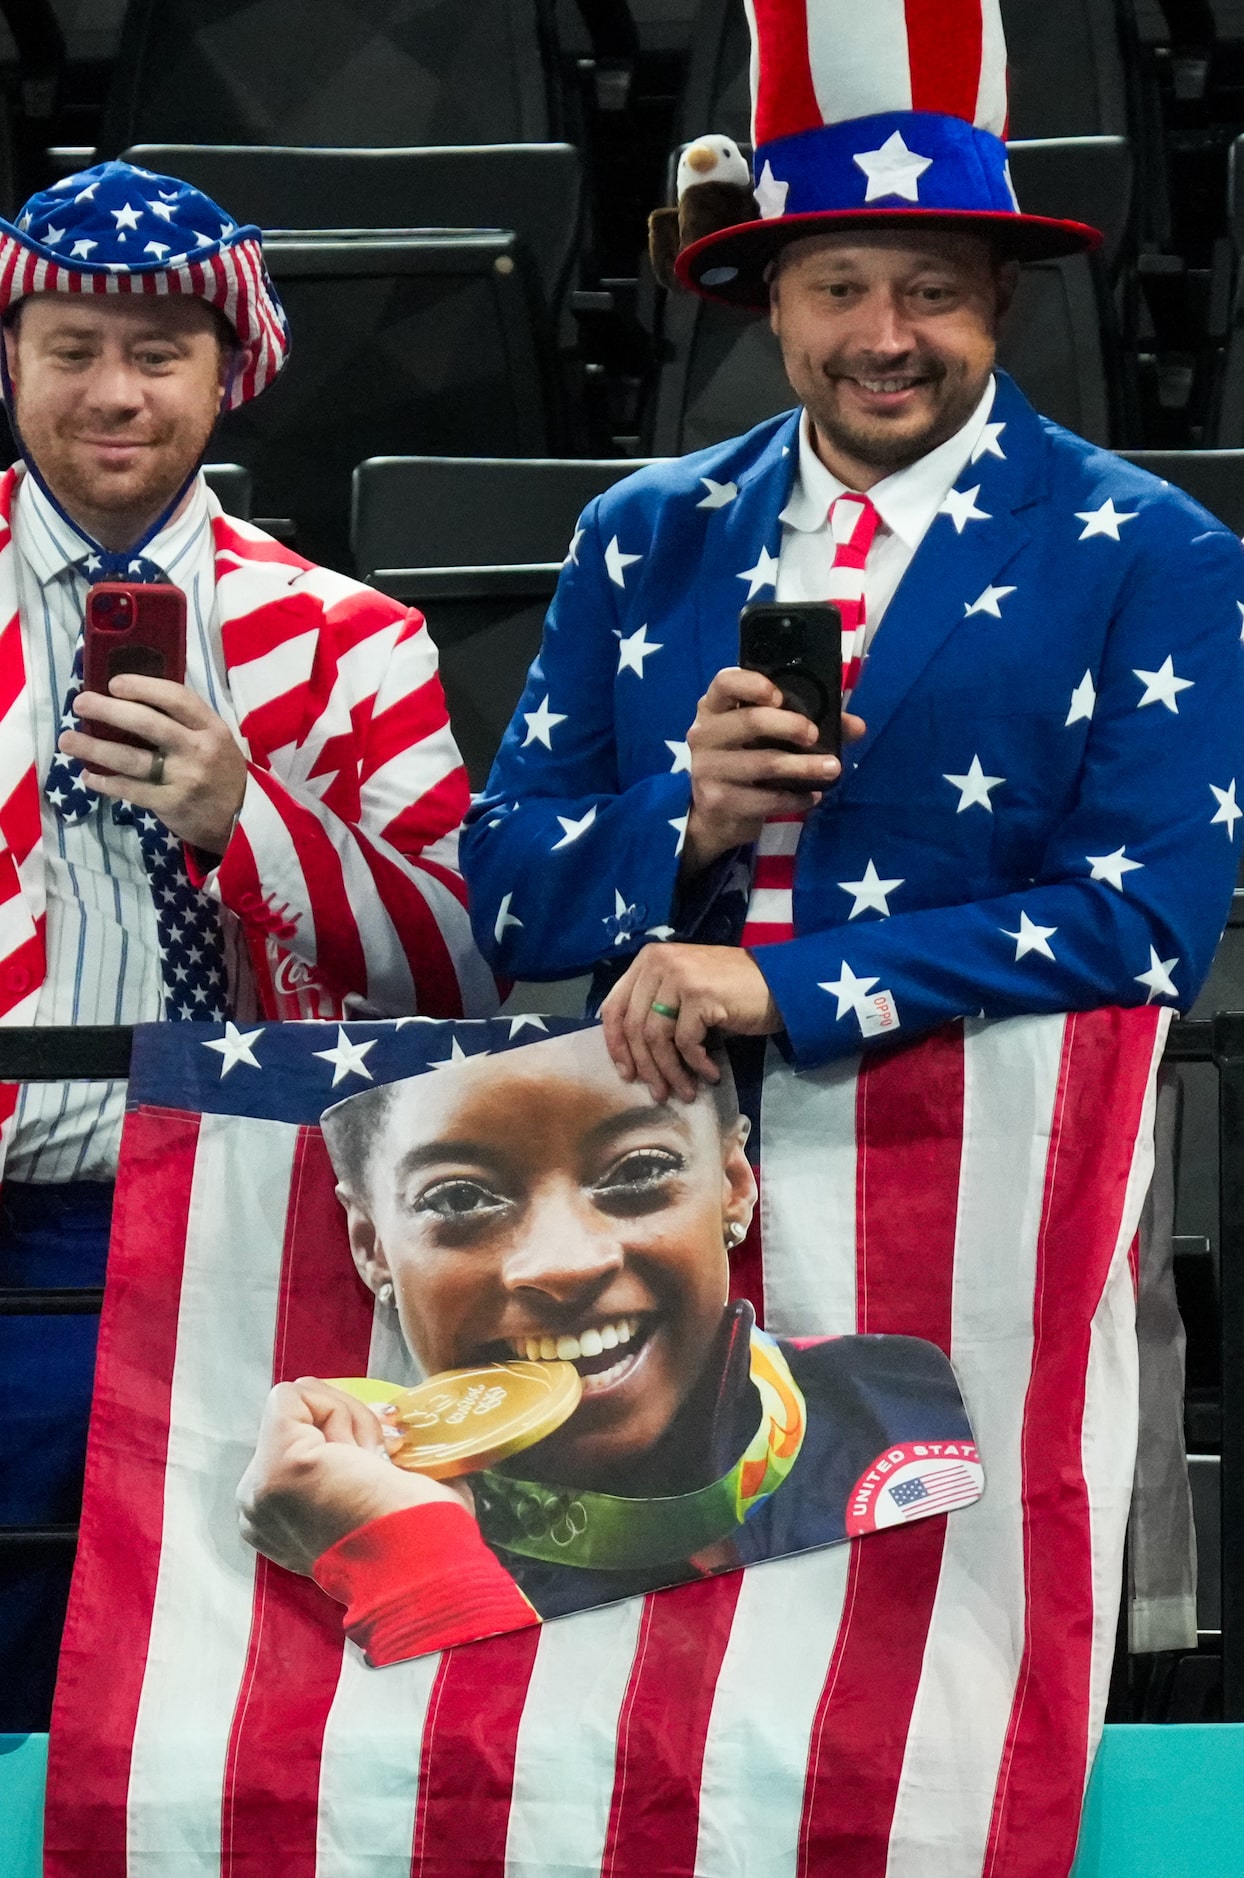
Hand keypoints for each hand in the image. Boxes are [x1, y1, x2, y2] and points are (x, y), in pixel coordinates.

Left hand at [60, 674, 248, 853]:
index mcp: (211, 727)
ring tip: (68, 740)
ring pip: (132, 759)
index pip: (176, 698)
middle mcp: (199, 749)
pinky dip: (106, 783)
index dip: (143, 687)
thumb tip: (133, 697)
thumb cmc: (219, 770)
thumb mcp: (214, 738)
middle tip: (80, 703)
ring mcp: (185, 778)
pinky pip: (131, 790)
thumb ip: (184, 721)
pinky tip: (88, 776)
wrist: (241, 819)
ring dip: (94, 748)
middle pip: (148, 724)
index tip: (113, 683)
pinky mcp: (172, 804)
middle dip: (109, 710)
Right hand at [236, 1377, 472, 1575]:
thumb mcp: (382, 1500)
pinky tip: (363, 1447)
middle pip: (296, 1427)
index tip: (382, 1464)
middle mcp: (258, 1509)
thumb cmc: (420, 1537)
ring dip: (348, 1418)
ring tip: (377, 1458)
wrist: (420, 1564)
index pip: (302, 1447)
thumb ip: (360, 1473)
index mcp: (279, 1525)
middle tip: (383, 1457)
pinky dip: (338, 1405)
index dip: (346, 1442)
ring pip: (297, 1407)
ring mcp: (261, 1486)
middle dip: (346, 1427)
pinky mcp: (277, 1462)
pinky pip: (295, 1397)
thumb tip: (388, 1442)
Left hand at [600, 942, 781, 1101]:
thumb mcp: (684, 991)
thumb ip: (656, 1006)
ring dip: (670, 1073)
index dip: (615, 1045)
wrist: (780, 983)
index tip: (626, 1073)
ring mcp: (679, 976)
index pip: (614, 1006)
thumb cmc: (731, 991)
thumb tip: (630, 1054)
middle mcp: (659, 962)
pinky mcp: (700, 995)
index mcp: (649, 959)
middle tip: (658, 1093)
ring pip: (657, 1038)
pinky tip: (711, 1074)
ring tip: (685, 1092)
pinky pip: (686, 1042)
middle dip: (646, 1067)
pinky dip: (696, 1065)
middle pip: (634, 1027)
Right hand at [682, 667, 864, 876]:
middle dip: (790, 725)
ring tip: (832, 768)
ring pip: (763, 763)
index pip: (725, 682)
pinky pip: (765, 798)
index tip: (779, 695)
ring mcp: (708, 768)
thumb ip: (811, 723)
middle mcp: (704, 733)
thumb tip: (857, 727)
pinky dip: (794, 798)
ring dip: (804, 767)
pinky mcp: (718, 801)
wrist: (715, 814)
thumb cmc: (746, 760)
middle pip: (749, 720)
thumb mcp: (769, 737)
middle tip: (815, 735)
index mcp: (715, 707)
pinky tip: (811, 797)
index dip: (752, 684)